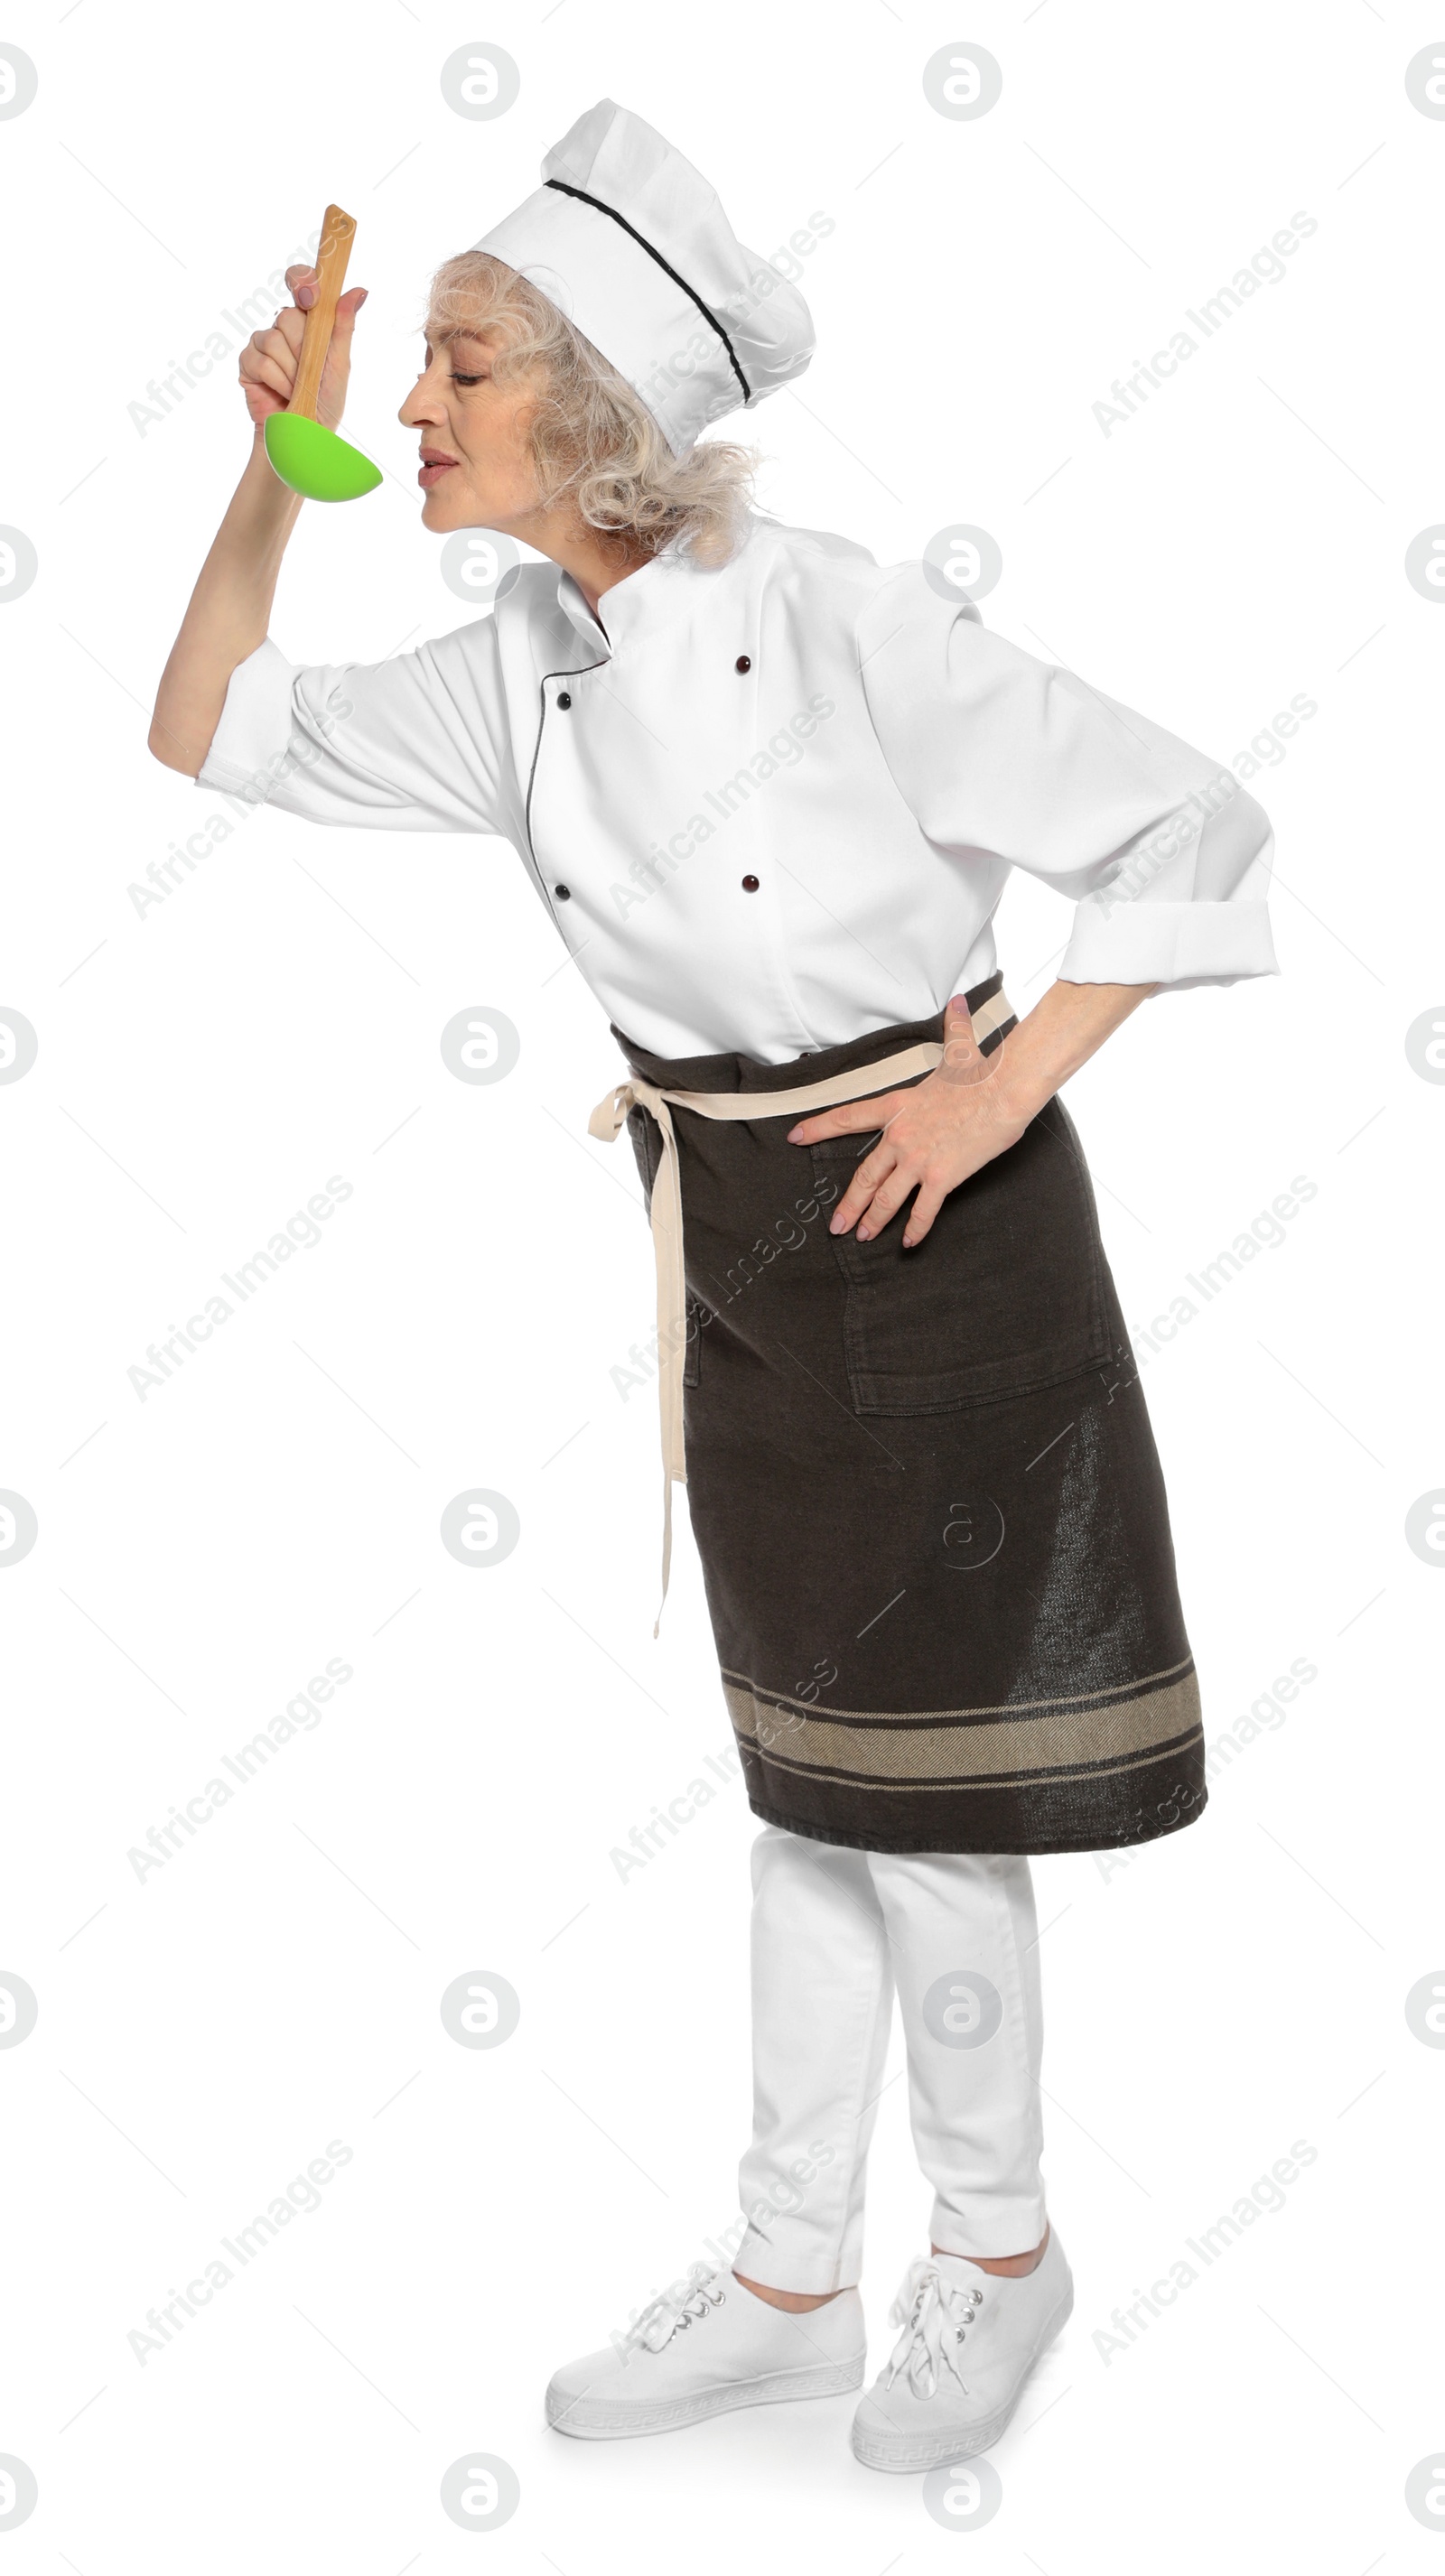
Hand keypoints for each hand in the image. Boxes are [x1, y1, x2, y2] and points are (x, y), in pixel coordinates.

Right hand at [239, 264, 367, 430]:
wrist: (305, 436)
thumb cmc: (324, 401)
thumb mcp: (340, 363)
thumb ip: (344, 327)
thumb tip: (359, 291)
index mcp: (307, 321)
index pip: (300, 283)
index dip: (302, 281)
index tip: (310, 296)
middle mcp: (282, 327)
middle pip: (288, 315)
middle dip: (304, 349)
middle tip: (310, 372)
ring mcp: (261, 343)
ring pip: (274, 339)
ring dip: (293, 372)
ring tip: (299, 388)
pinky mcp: (247, 362)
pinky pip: (261, 361)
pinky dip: (278, 381)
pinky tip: (284, 393)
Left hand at [787, 995, 1029, 1247]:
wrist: (1005, 1089)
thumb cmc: (984, 1074)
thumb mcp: (961, 1050)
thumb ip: (953, 1029)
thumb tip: (957, 1002)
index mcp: (899, 1106)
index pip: (849, 1117)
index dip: (819, 1128)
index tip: (797, 1137)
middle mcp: (901, 1135)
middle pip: (865, 1174)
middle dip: (849, 1203)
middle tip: (835, 1225)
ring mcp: (920, 1158)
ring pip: (887, 1196)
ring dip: (873, 1220)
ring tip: (862, 1236)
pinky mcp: (942, 1176)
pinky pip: (923, 1209)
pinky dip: (915, 1229)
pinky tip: (908, 1243)